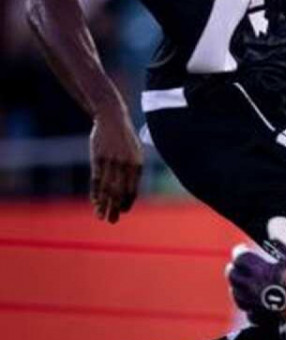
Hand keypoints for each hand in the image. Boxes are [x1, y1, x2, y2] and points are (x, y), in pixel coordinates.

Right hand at [89, 109, 141, 223]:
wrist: (113, 118)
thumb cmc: (125, 139)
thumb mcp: (135, 152)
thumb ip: (133, 170)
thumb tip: (129, 191)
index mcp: (137, 164)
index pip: (133, 189)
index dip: (127, 202)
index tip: (123, 212)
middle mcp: (125, 164)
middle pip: (119, 191)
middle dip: (115, 208)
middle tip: (112, 221)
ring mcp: (111, 161)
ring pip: (107, 187)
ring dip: (104, 204)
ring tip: (101, 217)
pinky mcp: (98, 157)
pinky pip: (96, 179)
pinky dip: (95, 192)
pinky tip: (94, 202)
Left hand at [226, 243, 285, 324]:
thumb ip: (281, 236)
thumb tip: (274, 222)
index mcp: (259, 270)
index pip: (239, 258)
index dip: (240, 252)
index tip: (243, 249)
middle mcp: (252, 288)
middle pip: (233, 276)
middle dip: (235, 268)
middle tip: (240, 265)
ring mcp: (256, 304)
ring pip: (237, 295)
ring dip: (238, 287)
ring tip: (244, 283)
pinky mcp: (264, 317)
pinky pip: (249, 313)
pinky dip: (249, 307)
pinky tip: (254, 303)